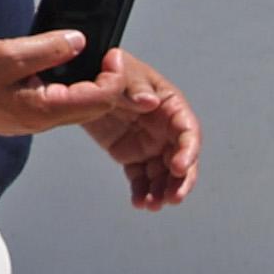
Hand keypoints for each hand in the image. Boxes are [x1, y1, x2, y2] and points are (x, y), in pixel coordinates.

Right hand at [0, 28, 131, 140]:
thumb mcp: (8, 54)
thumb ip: (48, 49)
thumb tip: (79, 41)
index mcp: (43, 110)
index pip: (100, 98)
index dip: (113, 75)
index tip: (112, 52)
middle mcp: (41, 122)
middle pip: (95, 107)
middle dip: (107, 82)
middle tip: (104, 54)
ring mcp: (31, 122)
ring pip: (76, 106)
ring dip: (87, 84)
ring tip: (83, 57)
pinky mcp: (21, 116)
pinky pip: (56, 104)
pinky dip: (66, 86)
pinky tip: (57, 67)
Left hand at [75, 52, 198, 209]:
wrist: (84, 78)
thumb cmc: (110, 68)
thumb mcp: (123, 70)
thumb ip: (135, 85)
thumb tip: (150, 101)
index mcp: (170, 106)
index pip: (188, 131)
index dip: (188, 151)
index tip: (179, 167)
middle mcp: (166, 128)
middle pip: (181, 159)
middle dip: (180, 181)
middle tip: (173, 197)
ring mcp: (151, 144)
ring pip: (163, 174)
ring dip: (162, 191)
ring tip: (153, 205)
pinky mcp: (133, 155)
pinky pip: (141, 177)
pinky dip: (142, 192)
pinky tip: (139, 203)